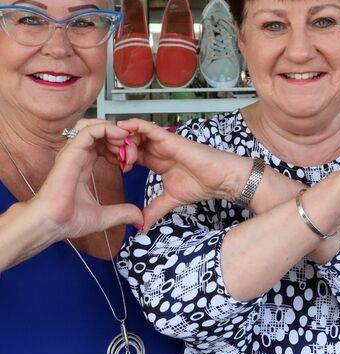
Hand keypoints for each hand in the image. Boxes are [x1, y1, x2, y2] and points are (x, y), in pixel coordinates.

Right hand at [35, 121, 142, 237]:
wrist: (52, 224)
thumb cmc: (68, 220)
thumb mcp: (104, 216)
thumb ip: (122, 213)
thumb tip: (138, 217)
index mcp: (83, 166)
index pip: (101, 145)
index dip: (118, 147)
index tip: (130, 161)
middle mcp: (78, 156)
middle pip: (100, 133)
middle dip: (119, 138)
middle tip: (131, 151)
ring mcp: (73, 152)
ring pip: (93, 126)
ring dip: (113, 130)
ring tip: (125, 142)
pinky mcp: (71, 151)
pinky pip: (89, 130)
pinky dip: (106, 129)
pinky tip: (120, 137)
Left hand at [116, 118, 250, 228]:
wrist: (220, 180)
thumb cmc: (201, 185)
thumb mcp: (169, 201)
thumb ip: (153, 211)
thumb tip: (140, 228)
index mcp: (155, 160)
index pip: (128, 154)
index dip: (115, 158)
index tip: (105, 168)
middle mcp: (156, 148)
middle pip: (127, 141)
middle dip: (114, 147)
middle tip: (106, 158)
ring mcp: (162, 141)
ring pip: (134, 133)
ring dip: (121, 139)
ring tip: (114, 150)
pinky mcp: (169, 137)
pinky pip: (147, 127)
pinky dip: (133, 125)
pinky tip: (121, 128)